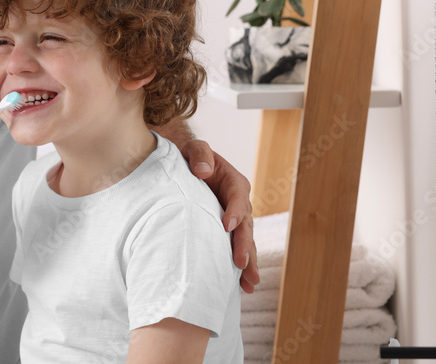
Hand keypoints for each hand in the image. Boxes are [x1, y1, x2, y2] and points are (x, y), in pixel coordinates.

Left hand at [180, 139, 259, 293]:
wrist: (186, 168)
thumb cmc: (192, 157)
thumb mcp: (195, 149)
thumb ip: (200, 155)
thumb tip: (202, 171)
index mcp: (235, 183)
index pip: (238, 197)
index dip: (235, 212)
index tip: (227, 227)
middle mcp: (240, 204)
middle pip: (245, 226)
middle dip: (244, 246)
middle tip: (240, 264)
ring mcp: (236, 221)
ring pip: (245, 242)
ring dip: (248, 263)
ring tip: (249, 283)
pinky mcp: (228, 233)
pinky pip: (236, 250)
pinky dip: (240, 268)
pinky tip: (242, 287)